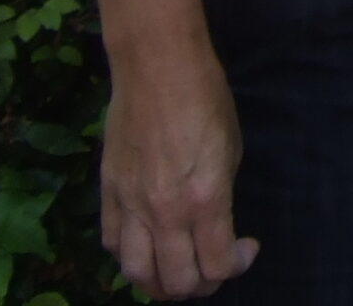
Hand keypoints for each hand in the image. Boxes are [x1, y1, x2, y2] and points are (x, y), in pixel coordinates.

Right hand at [100, 43, 258, 298]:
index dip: (236, 266)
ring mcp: (130, 205)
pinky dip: (130, 256)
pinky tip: (146, 247)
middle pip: (177, 280)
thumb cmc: (207, 100)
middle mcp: (165, 211)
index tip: (245, 248)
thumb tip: (215, 224)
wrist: (158, 68)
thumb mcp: (231, 149)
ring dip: (160, 284)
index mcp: (205, 199)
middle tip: (212, 269)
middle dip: (200, 285)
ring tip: (176, 275)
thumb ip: (220, 195)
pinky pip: (112, 243)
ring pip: (137, 272)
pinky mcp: (107, 193)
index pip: (216, 264)